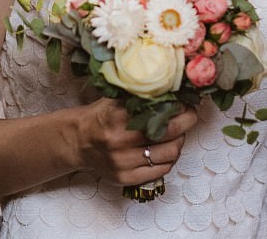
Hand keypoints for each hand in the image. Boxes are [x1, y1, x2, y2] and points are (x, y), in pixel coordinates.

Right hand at [76, 99, 199, 184]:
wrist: (77, 142)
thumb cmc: (101, 117)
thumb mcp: (115, 99)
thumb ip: (140, 95)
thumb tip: (172, 88)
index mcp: (117, 115)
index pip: (161, 110)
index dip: (179, 106)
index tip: (185, 102)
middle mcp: (119, 140)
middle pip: (170, 132)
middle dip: (186, 121)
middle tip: (188, 115)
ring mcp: (123, 162)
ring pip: (170, 153)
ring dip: (179, 141)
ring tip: (176, 133)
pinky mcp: (125, 178)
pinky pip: (161, 170)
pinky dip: (170, 159)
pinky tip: (166, 149)